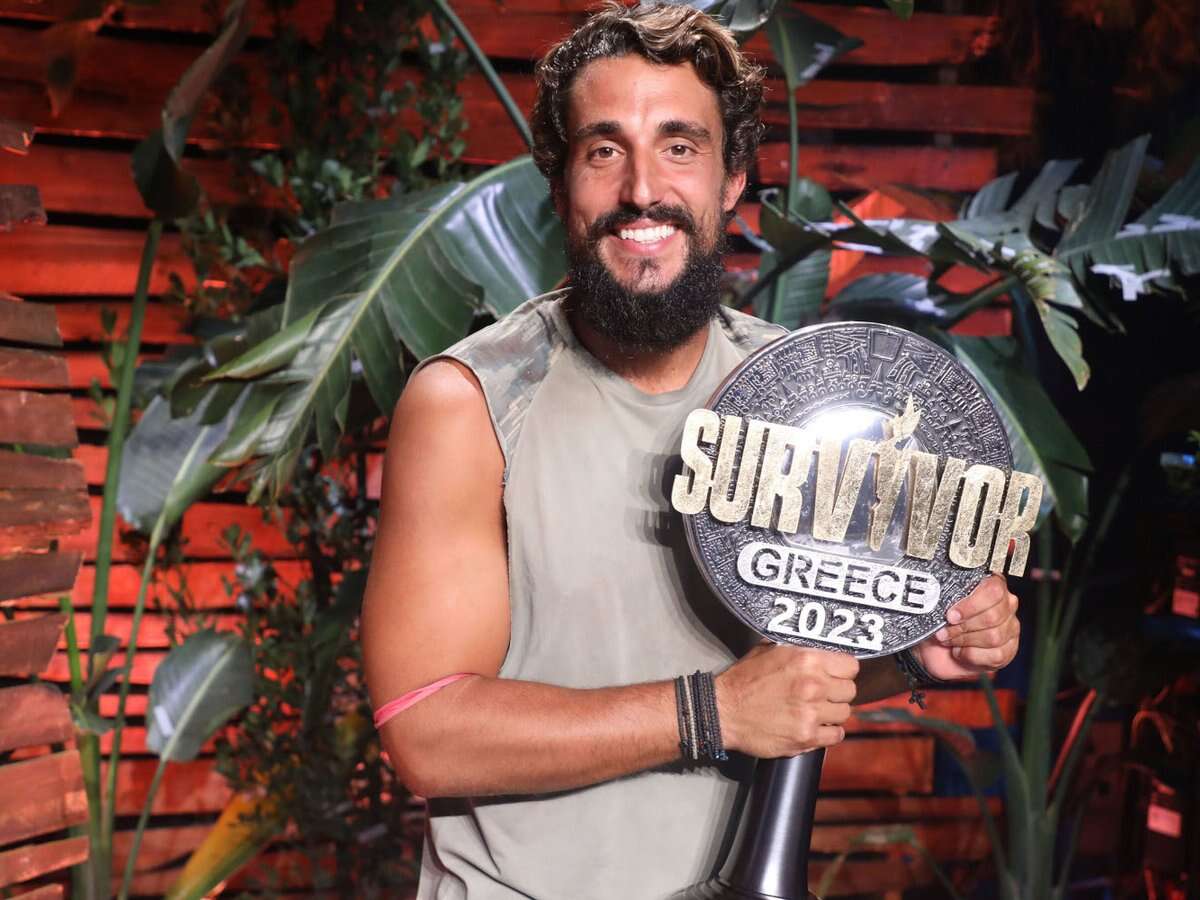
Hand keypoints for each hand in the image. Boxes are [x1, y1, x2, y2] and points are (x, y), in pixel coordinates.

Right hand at [715, 643, 857, 757]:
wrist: (723, 711)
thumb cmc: (743, 681)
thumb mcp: (768, 651)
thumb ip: (797, 649)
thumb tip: (816, 648)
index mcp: (807, 660)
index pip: (851, 666)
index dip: (843, 671)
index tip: (836, 675)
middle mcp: (814, 686)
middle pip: (850, 691)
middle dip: (838, 692)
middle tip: (824, 694)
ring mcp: (811, 714)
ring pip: (844, 713)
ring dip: (832, 713)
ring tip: (816, 711)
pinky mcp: (806, 737)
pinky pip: (836, 735)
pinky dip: (829, 732)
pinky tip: (816, 726)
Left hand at [914, 575, 1019, 681]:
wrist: (938, 649)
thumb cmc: (943, 622)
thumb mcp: (941, 605)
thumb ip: (947, 598)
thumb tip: (942, 600)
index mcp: (992, 585)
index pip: (993, 591)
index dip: (970, 605)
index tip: (951, 615)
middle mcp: (1006, 605)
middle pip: (992, 616)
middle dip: (963, 626)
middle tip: (945, 630)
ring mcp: (1010, 628)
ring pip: (993, 636)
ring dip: (964, 640)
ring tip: (950, 640)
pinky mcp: (1009, 650)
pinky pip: (995, 654)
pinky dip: (971, 655)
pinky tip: (961, 651)